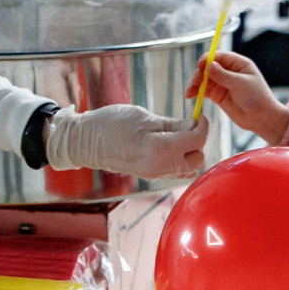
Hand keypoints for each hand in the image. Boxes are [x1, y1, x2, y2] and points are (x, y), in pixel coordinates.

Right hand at [46, 103, 208, 177]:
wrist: (86, 142)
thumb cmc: (111, 124)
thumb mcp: (144, 118)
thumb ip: (173, 124)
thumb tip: (194, 124)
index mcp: (161, 149)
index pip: (198, 141)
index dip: (203, 126)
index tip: (198, 114)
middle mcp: (161, 167)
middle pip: (198, 159)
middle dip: (198, 141)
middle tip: (188, 124)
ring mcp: (156, 174)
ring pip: (189, 168)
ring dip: (190, 152)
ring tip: (178, 134)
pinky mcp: (151, 175)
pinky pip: (176, 171)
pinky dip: (180, 159)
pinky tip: (169, 144)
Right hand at [192, 52, 288, 143]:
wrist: (261, 119)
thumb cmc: (257, 98)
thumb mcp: (241, 84)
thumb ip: (224, 76)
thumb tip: (209, 65)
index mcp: (238, 63)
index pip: (219, 56)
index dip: (207, 59)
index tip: (200, 65)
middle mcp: (229, 71)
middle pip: (209, 67)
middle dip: (200, 73)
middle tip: (196, 81)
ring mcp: (222, 83)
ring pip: (204, 79)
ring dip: (195, 83)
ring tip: (189, 91)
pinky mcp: (218, 95)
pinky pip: (204, 91)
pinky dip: (196, 92)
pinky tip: (189, 95)